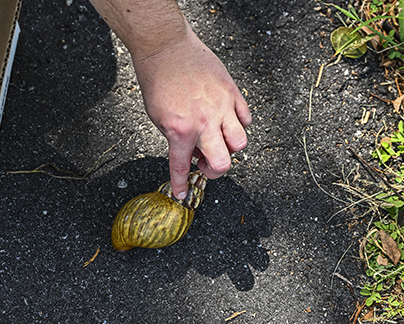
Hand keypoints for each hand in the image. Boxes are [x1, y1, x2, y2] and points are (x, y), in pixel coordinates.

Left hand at [131, 29, 251, 199]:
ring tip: (217, 140)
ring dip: (230, 147)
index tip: (182, 195)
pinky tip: (226, 120)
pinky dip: (239, 124)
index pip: (182, 168)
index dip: (181, 186)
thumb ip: (177, 139)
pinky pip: (246, 118)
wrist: (166, 48)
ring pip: (241, 142)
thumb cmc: (157, 80)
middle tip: (206, 164)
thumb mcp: (158, 117)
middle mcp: (205, 123)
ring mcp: (222, 107)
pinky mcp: (233, 92)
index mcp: (181, 131)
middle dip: (214, 170)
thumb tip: (194, 152)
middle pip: (224, 163)